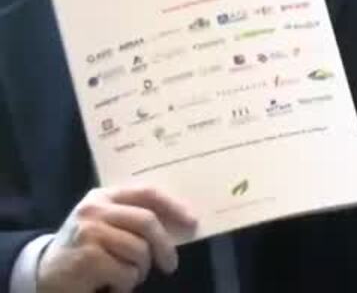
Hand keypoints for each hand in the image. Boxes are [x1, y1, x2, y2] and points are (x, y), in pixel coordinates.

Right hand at [35, 184, 196, 292]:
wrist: (42, 274)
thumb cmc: (84, 249)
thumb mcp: (105, 225)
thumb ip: (133, 218)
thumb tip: (182, 223)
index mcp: (102, 196)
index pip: (146, 192)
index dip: (173, 206)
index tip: (192, 222)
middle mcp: (94, 209)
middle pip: (147, 222)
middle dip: (164, 246)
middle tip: (170, 265)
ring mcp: (89, 232)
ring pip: (139, 250)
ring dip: (138, 271)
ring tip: (125, 277)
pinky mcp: (87, 257)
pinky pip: (126, 272)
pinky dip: (125, 284)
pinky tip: (109, 285)